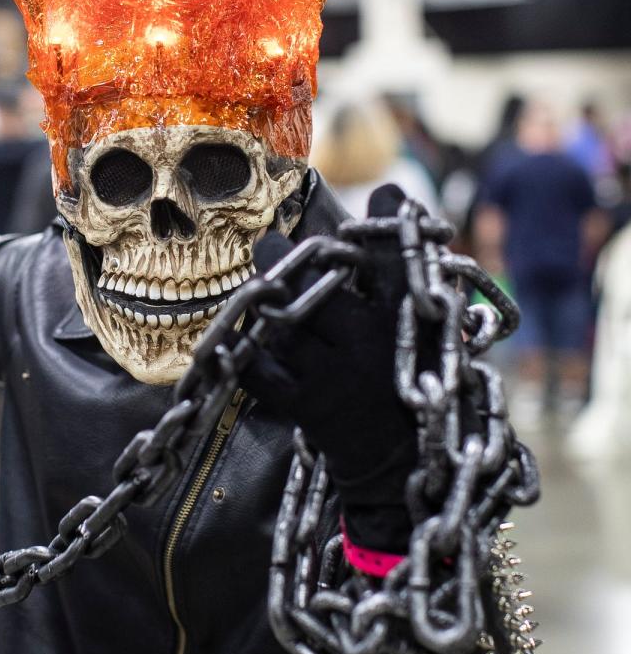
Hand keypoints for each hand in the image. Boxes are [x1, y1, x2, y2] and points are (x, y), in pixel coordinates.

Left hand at [246, 185, 418, 552]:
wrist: (401, 463)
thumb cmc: (407, 379)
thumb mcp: (418, 323)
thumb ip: (400, 264)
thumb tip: (390, 189)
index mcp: (406, 320)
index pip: (396, 259)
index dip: (386, 222)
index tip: (383, 194)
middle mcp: (373, 344)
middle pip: (322, 289)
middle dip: (288, 262)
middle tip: (265, 244)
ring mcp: (338, 377)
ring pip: (285, 325)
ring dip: (261, 301)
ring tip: (252, 284)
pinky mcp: (308, 407)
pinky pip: (261, 371)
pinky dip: (243, 349)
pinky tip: (235, 334)